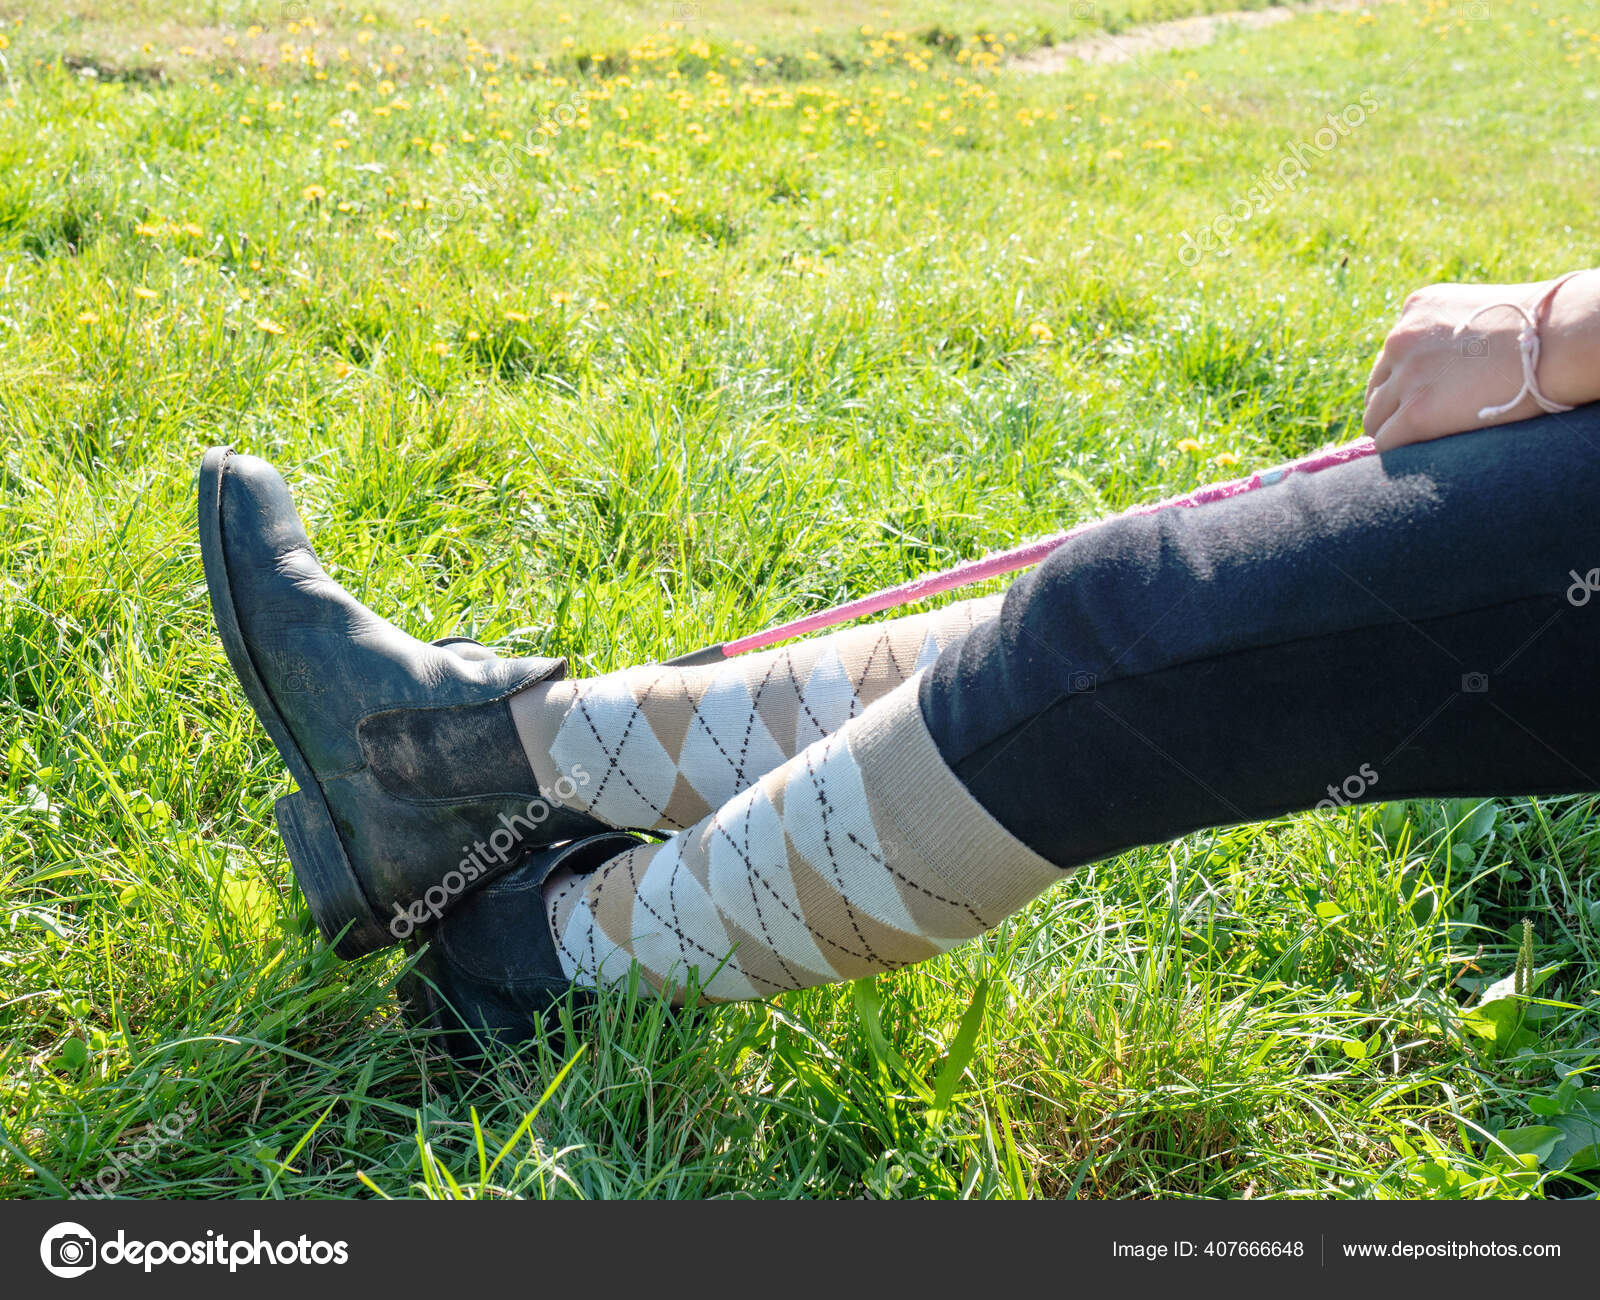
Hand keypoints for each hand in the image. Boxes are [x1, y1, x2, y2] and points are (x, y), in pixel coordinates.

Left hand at [1363, 270, 1599, 450]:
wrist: (1559, 338)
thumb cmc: (1542, 329)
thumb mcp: (1482, 313)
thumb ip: (1455, 335)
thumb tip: (1450, 372)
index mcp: (1417, 310)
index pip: (1394, 355)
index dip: (1407, 381)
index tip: (1426, 397)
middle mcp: (1401, 339)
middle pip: (1378, 387)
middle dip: (1395, 406)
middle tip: (1421, 425)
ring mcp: (1405, 377)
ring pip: (1375, 417)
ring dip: (1394, 431)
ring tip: (1421, 444)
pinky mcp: (1416, 413)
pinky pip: (1386, 443)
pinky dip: (1399, 452)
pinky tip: (1419, 457)